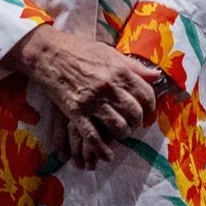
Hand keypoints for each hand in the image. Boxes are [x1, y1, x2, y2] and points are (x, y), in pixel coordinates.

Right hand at [7, 27, 160, 170]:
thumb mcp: (110, 52)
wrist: (49, 54)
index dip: (150, 106)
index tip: (147, 113)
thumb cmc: (80, 50)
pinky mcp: (76, 112)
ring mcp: (92, 101)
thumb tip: (156, 75)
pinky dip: (103, 150)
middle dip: (137, 122)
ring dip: (122, 134)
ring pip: (118, 126)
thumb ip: (134, 66)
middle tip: (134, 125)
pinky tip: (108, 155)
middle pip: (134, 112)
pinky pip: (94, 137)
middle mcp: (109, 86)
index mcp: (119, 70)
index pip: (146, 93)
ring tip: (120, 134)